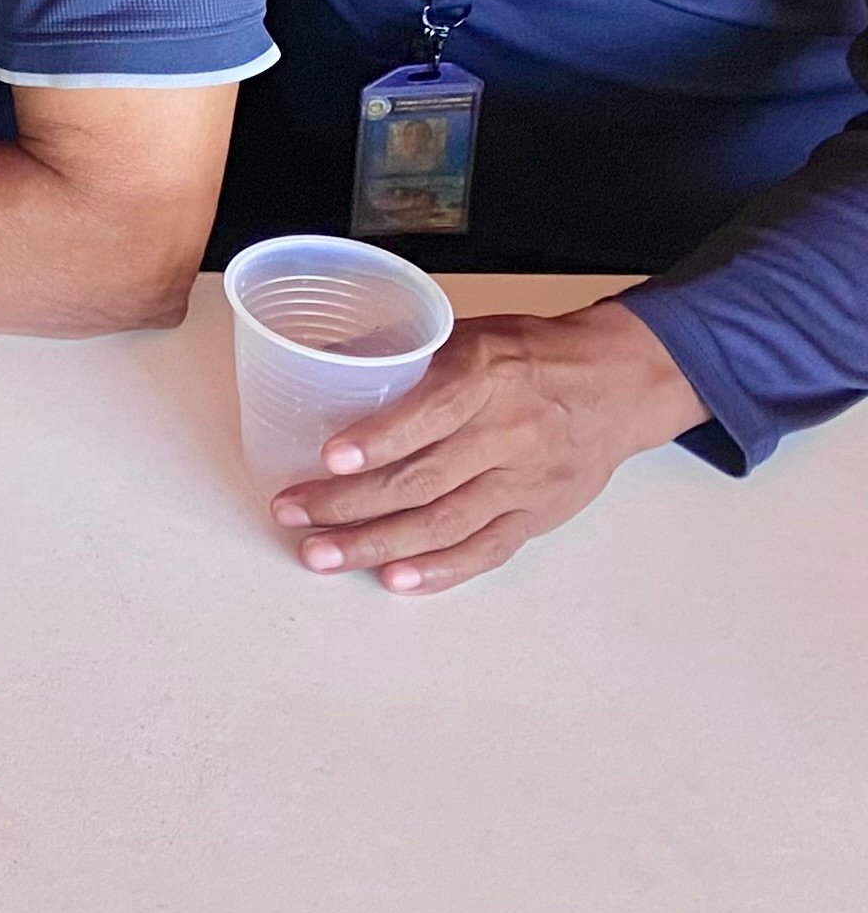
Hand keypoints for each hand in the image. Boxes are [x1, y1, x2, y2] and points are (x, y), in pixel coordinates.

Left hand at [272, 300, 706, 593]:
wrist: (618, 384)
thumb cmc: (529, 353)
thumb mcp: (470, 333)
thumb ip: (405, 354)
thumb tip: (319, 364)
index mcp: (487, 375)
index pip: (429, 413)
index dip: (378, 439)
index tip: (329, 459)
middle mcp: (509, 433)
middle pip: (423, 480)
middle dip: (349, 504)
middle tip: (293, 514)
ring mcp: (526, 481)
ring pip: (444, 524)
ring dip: (376, 545)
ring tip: (321, 555)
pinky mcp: (538, 515)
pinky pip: (485, 550)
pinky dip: (438, 570)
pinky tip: (393, 578)